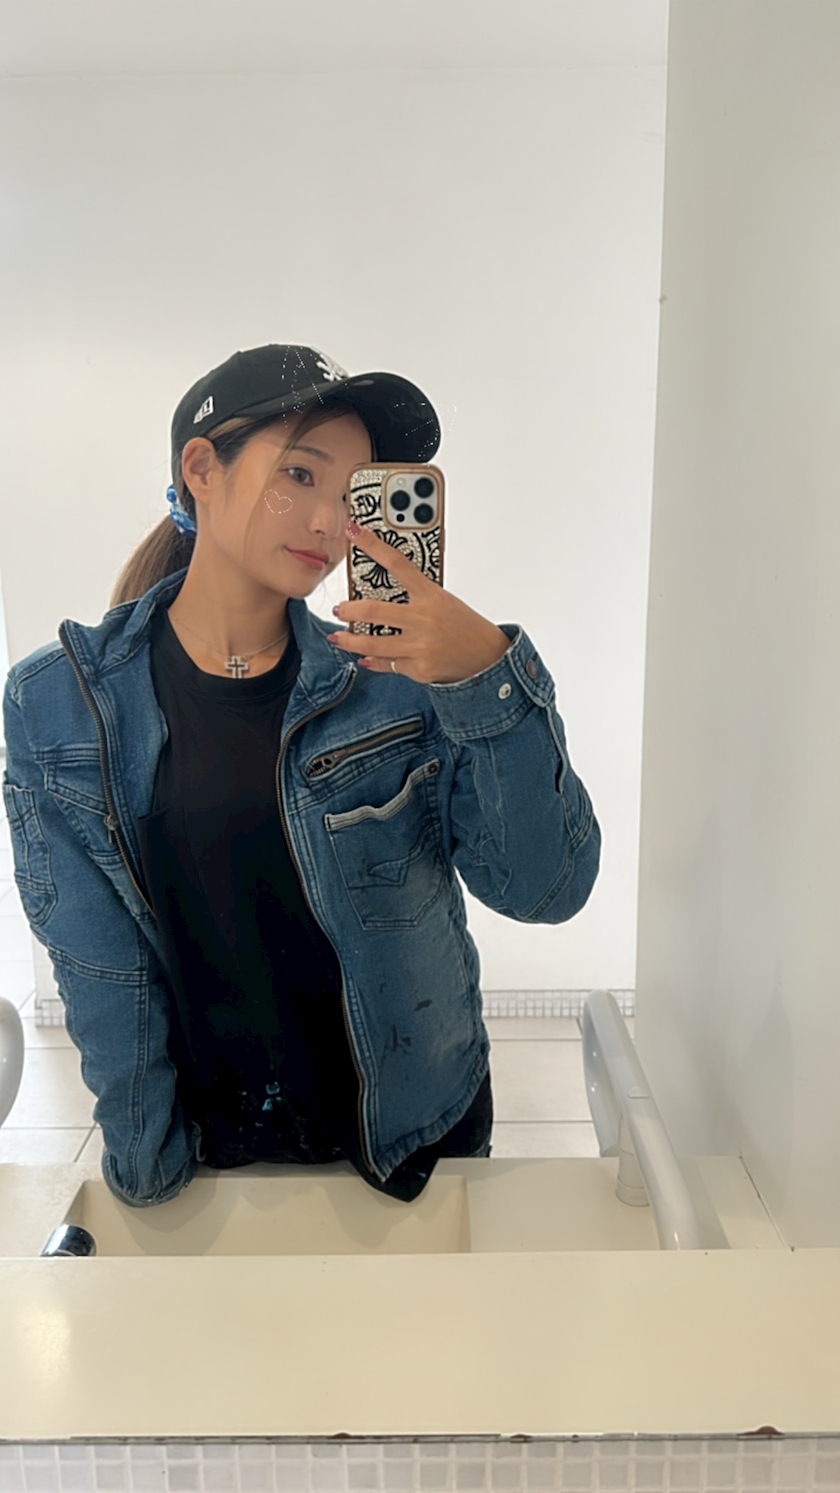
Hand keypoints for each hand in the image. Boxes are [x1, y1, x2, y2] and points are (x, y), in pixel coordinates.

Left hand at [326, 521, 509, 684]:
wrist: (487, 659)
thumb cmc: (464, 626)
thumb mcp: (443, 601)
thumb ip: (416, 596)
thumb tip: (381, 593)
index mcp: (431, 595)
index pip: (398, 563)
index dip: (373, 545)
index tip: (353, 531)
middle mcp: (424, 619)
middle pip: (374, 610)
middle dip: (349, 610)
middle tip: (338, 608)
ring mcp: (421, 646)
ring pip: (373, 643)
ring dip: (350, 640)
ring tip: (338, 637)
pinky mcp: (419, 669)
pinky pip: (387, 664)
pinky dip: (373, 661)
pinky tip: (363, 658)